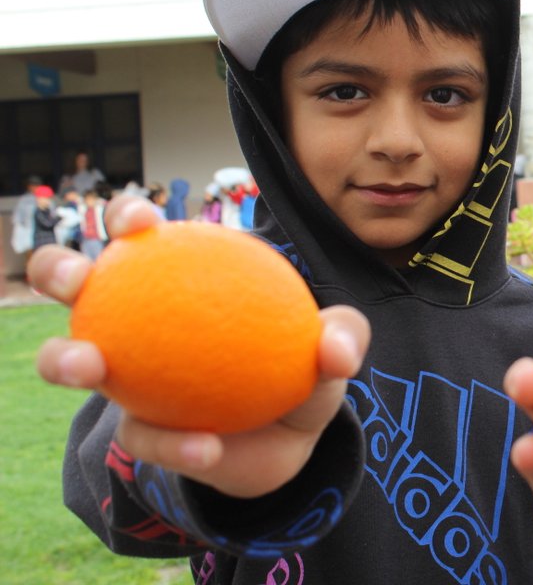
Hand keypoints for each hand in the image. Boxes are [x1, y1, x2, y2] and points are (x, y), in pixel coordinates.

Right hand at [29, 194, 370, 498]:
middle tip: (78, 279)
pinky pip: (143, 435)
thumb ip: (343, 337)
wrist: (291, 444)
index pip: (142, 236)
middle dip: (58, 269)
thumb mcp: (331, 350)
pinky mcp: (139, 431)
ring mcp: (128, 376)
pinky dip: (174, 441)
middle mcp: (138, 321)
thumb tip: (336, 348)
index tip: (138, 220)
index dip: (127, 217)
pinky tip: (206, 447)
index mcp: (180, 280)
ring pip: (72, 358)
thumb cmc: (301, 369)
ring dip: (65, 357)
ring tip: (90, 366)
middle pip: (76, 283)